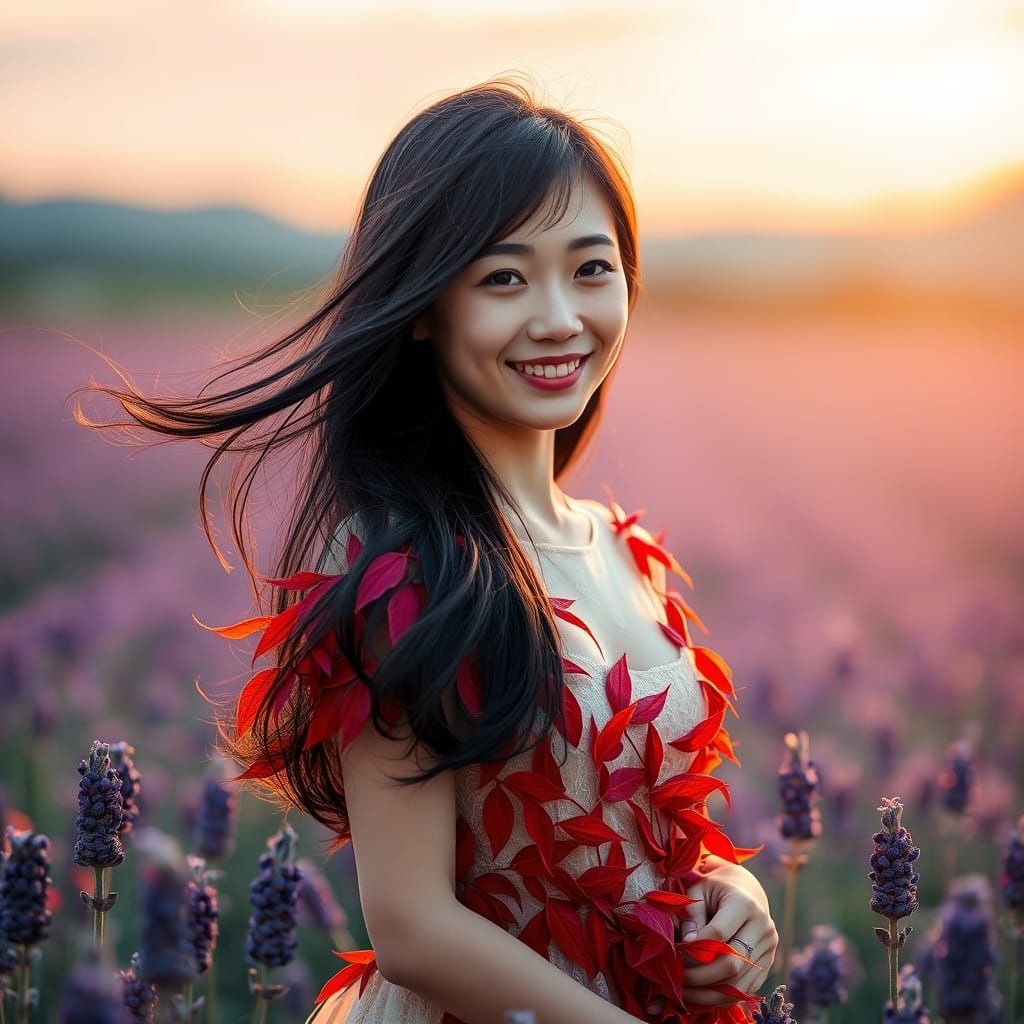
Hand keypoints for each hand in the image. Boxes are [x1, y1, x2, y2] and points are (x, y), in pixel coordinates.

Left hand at [674, 862, 777, 1008]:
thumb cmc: (715, 889)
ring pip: (740, 983)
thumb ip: (692, 915)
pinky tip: (700, 996)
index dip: (695, 949)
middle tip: (677, 978)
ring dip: (709, 994)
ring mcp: (770, 948)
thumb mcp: (698, 891)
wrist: (745, 890)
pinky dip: (722, 997)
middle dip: (701, 976)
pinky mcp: (769, 963)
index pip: (719, 933)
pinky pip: (746, 989)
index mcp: (744, 903)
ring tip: (684, 993)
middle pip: (733, 964)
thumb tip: (687, 945)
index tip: (675, 955)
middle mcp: (763, 926)